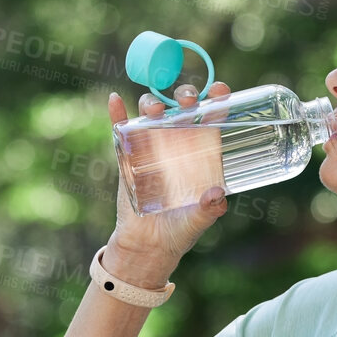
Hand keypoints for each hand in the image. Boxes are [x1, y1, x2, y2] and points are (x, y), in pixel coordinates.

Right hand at [105, 83, 229, 286]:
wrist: (148, 246)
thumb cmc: (179, 231)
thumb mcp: (198, 221)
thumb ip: (209, 210)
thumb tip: (217, 197)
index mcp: (202, 153)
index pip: (212, 118)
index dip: (217, 100)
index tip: (220, 90)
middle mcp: (179, 143)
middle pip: (182, 108)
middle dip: (186, 96)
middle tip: (187, 100)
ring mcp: (152, 146)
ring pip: (153, 113)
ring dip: (153, 103)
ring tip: (155, 110)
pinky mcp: (128, 156)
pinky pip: (121, 130)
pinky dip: (117, 114)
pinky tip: (115, 100)